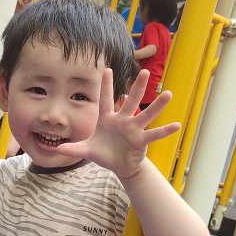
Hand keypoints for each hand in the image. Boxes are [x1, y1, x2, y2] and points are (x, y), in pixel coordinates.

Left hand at [58, 68, 179, 179]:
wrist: (118, 166)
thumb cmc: (104, 153)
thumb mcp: (87, 150)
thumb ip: (74, 148)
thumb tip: (58, 149)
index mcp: (107, 119)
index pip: (106, 99)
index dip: (106, 86)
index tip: (107, 69)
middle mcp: (122, 120)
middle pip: (130, 101)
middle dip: (137, 87)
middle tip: (144, 71)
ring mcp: (133, 129)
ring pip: (146, 114)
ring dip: (156, 106)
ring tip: (168, 94)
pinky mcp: (141, 141)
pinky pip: (154, 135)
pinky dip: (165, 131)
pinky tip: (176, 125)